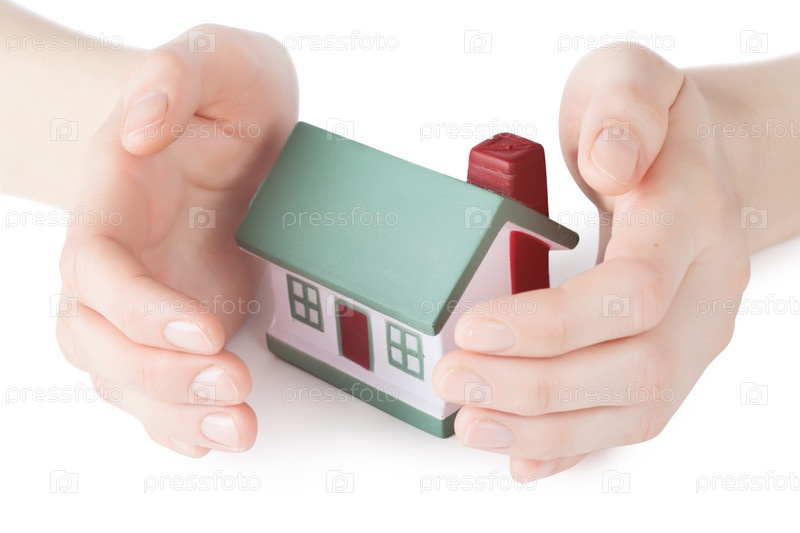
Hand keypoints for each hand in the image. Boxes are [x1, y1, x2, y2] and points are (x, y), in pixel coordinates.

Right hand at [56, 25, 297, 455]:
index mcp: (113, 200)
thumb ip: (173, 75)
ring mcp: (145, 299)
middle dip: (160, 375)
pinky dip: (180, 421)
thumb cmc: (219, 97)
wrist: (224, 127)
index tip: (207, 330)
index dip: (141, 310)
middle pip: (100, 341)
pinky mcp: (178, 323)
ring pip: (123, 377)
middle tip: (233, 383)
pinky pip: (155, 386)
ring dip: (174, 412)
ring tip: (239, 426)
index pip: (98, 271)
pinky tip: (216, 434)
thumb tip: (142, 125)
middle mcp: (119, 260)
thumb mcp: (216, 59)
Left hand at [433, 45, 751, 478]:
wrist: (702, 161)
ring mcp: (694, 332)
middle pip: (635, 365)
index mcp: (691, 216)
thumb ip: (621, 107)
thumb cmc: (654, 125)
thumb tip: (610, 162)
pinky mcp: (670, 359)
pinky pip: (631, 418)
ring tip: (471, 423)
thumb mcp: (630, 79)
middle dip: (536, 387)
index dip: (553, 322)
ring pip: (634, 407)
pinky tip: (521, 453)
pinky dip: (573, 445)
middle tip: (455, 379)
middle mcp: (705, 287)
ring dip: (547, 428)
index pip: (634, 290)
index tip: (474, 327)